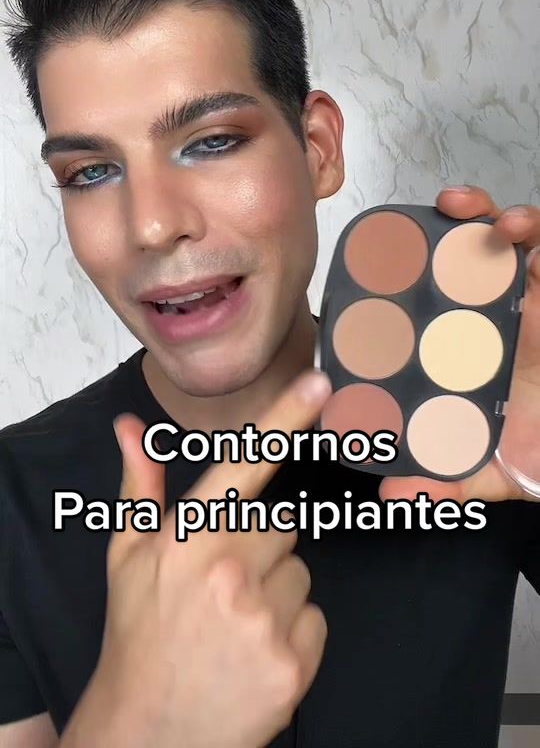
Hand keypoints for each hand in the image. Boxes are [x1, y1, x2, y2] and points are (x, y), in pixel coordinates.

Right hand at [60, 370, 331, 747]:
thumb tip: (128, 426)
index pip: (245, 465)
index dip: (285, 419)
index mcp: (190, 537)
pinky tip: (255, 650)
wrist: (148, 730)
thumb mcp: (128, 556)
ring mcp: (265, 619)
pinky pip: (315, 618)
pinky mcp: (294, 662)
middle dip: (261, 546)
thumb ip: (141, 486)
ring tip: (236, 621)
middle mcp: (230, 571)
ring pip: (301, 572)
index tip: (319, 384)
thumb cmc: (139, 632)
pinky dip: (294, 632)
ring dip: (278, 590)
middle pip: (283, 526)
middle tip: (224, 583)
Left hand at [379, 186, 539, 504]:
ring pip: (500, 238)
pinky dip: (530, 226)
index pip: (431, 304)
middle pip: (461, 260)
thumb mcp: (489, 470)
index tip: (372, 266)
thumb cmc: (539, 449)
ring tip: (457, 207)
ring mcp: (528, 296)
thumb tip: (391, 494)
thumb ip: (443, 479)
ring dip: (477, 213)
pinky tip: (513, 226)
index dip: (403, 280)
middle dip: (434, 230)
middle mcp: (495, 315)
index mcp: (469, 348)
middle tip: (409, 223)